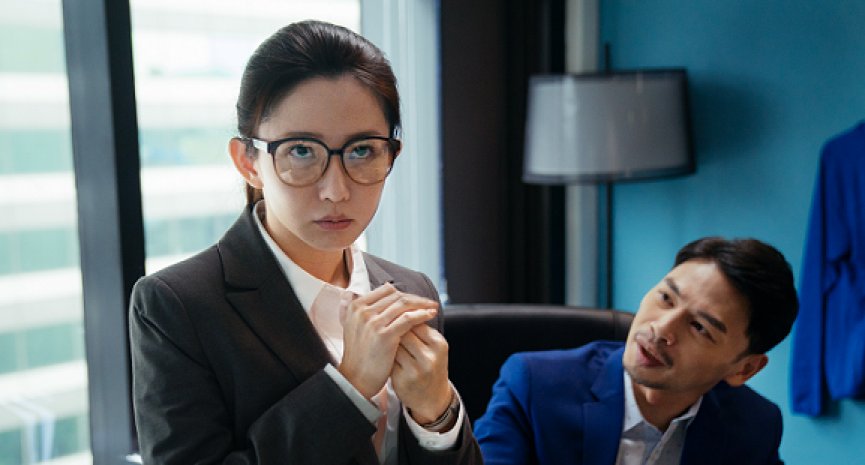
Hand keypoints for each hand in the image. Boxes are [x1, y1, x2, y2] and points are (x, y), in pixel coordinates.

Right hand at [338, 283, 437, 398]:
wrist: (355, 378)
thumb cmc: (359, 355)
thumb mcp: (353, 327)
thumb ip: (356, 309)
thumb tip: (356, 291)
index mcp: (356, 307)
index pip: (386, 290)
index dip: (403, 294)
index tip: (416, 299)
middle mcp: (363, 311)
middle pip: (396, 296)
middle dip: (416, 298)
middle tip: (429, 303)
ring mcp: (373, 322)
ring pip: (404, 304)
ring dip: (422, 304)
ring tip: (433, 308)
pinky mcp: (384, 335)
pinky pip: (408, 319)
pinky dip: (421, 315)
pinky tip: (430, 316)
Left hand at [392, 324, 452, 423]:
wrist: (432, 398)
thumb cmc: (431, 366)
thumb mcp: (435, 348)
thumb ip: (422, 330)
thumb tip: (402, 307)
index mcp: (439, 344)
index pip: (416, 321)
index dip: (405, 320)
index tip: (400, 322)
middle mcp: (429, 357)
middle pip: (404, 332)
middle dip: (395, 330)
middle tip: (391, 332)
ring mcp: (415, 370)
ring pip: (394, 345)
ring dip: (388, 342)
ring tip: (388, 344)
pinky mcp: (402, 380)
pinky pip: (389, 359)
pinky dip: (385, 356)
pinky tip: (387, 358)